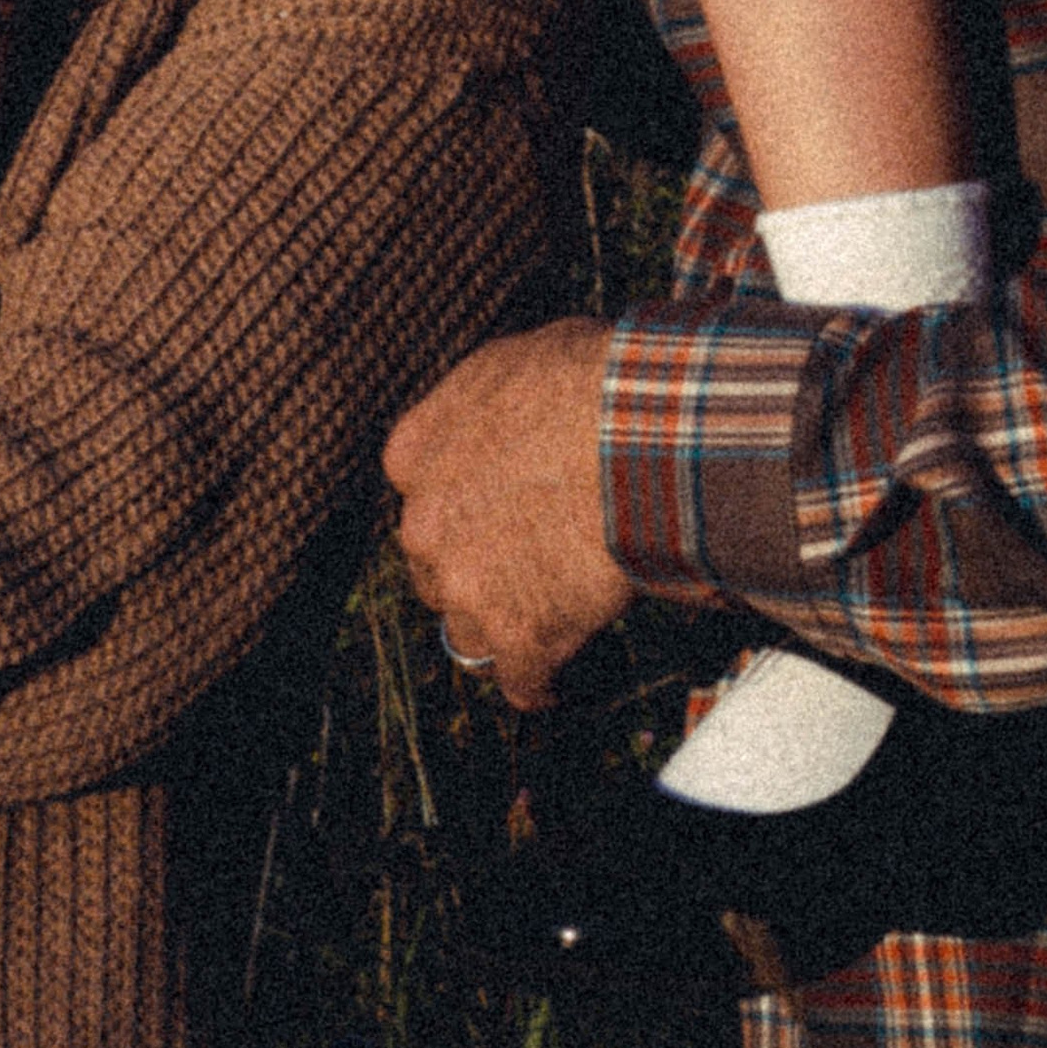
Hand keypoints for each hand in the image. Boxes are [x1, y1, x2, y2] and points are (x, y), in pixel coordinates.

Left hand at [383, 318, 633, 709]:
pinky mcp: (518, 637)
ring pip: (470, 630)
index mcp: (414, 453)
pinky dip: (544, 683)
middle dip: (476, 569)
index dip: (461, 509)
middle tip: (529, 564)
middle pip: (437, 567)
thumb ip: (490, 407)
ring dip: (505, 627)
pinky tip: (564, 679)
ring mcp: (465, 586)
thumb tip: (518, 406)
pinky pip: (523, 683)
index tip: (493, 515)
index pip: (419, 497)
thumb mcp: (514, 364)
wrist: (632, 430)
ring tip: (551, 622)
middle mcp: (422, 523)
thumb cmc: (586, 378)